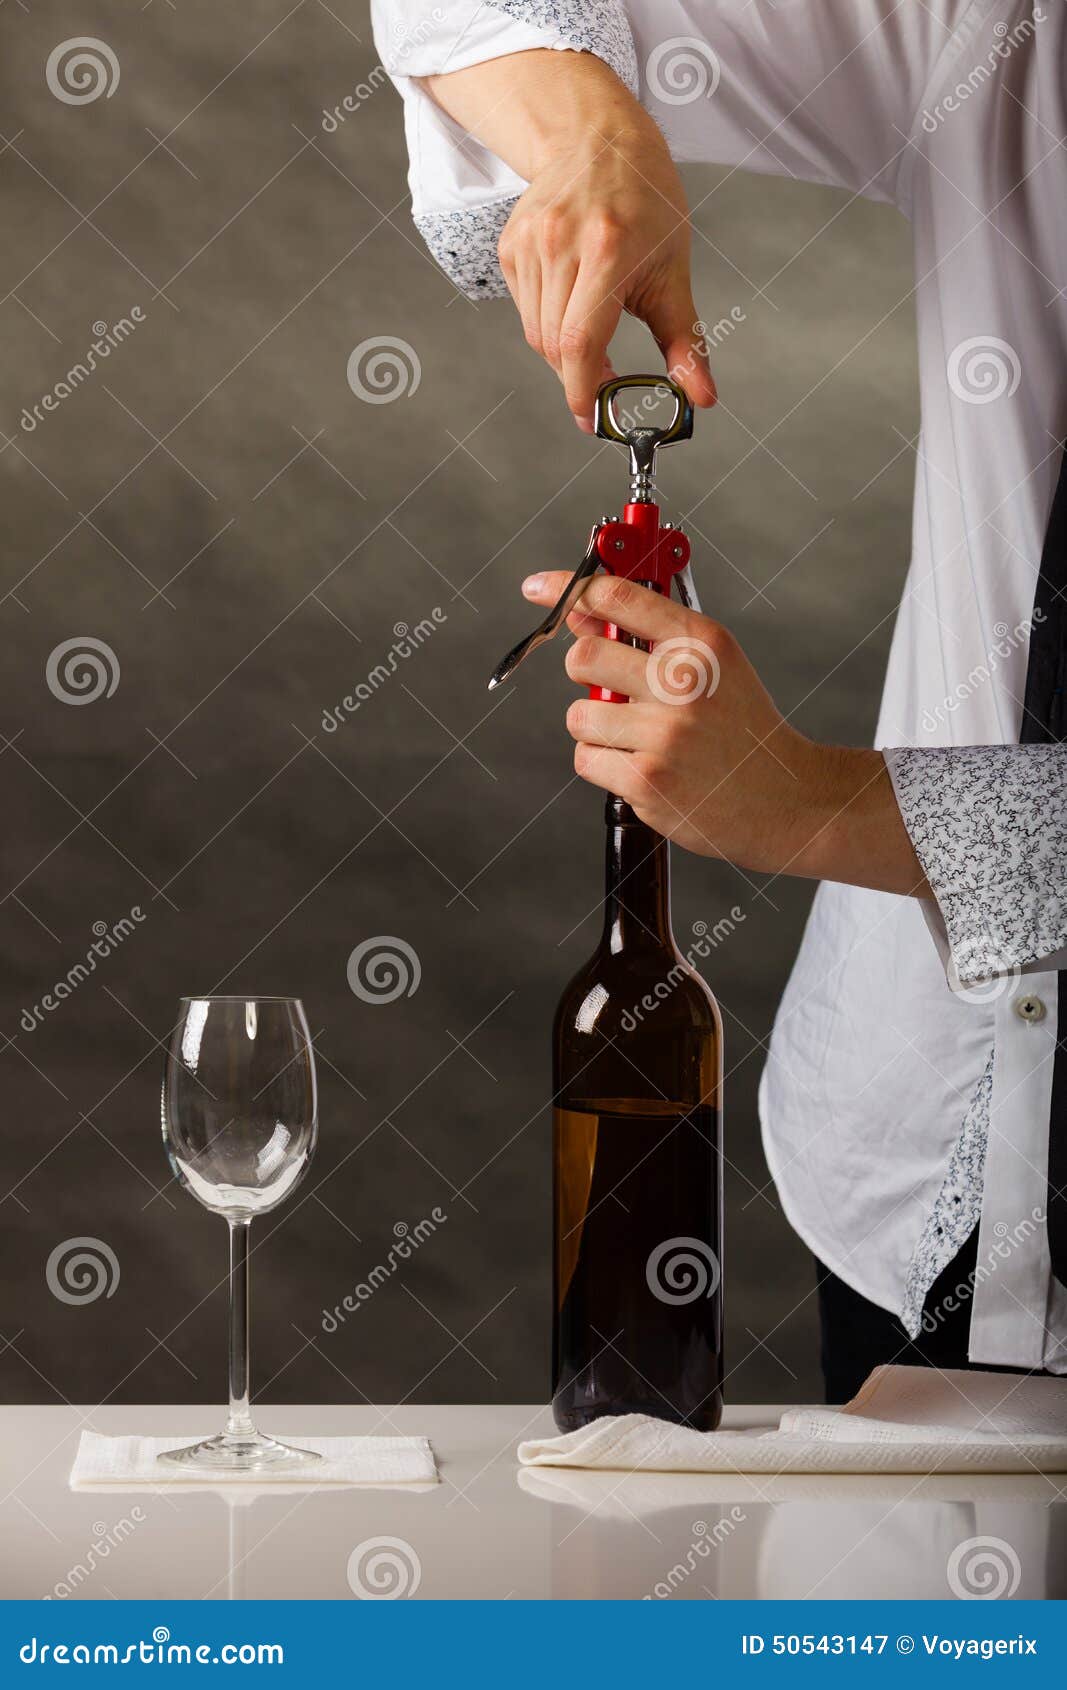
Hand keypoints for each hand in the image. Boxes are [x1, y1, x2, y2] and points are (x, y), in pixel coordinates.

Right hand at [498, 125, 715, 429]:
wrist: (598, 139)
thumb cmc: (645, 201)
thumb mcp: (674, 269)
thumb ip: (684, 342)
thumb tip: (701, 397)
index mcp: (608, 249)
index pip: (580, 342)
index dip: (582, 391)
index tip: (593, 418)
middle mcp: (562, 243)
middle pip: (555, 346)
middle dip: (578, 376)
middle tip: (602, 384)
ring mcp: (531, 243)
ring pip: (536, 333)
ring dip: (563, 352)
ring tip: (592, 331)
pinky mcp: (510, 246)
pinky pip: (525, 310)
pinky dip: (547, 324)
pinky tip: (570, 300)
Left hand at [521, 571, 928, 895]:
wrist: (784, 798)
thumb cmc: (742, 728)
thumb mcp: (712, 666)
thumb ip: (648, 635)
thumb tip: (578, 614)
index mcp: (702, 642)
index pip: (617, 596)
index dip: (568, 587)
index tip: (539, 589)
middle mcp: (683, 681)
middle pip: (583, 657)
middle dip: (585, 672)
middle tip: (610, 687)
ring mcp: (664, 733)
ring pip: (579, 715)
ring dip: (596, 726)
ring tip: (637, 736)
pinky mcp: (647, 779)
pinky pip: (586, 758)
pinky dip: (603, 764)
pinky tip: (641, 765)